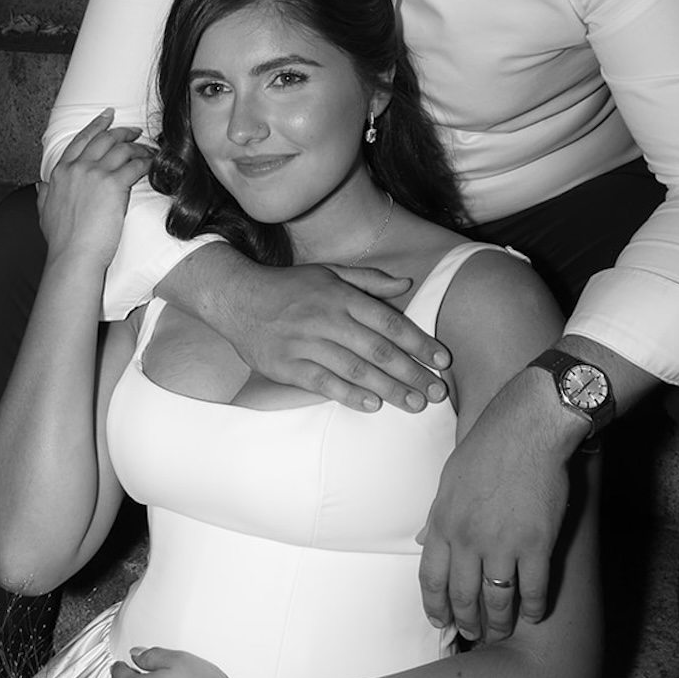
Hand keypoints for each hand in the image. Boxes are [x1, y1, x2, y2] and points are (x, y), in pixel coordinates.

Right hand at [37, 109, 151, 267]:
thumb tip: (42, 185)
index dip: (96, 126)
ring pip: (121, 149)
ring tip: (148, 150)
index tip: (107, 116)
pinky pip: (135, 165)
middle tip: (135, 130)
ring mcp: (95, 174)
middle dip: (121, 131)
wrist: (74, 255)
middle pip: (104, 139)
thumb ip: (44, 194)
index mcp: (60, 172)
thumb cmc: (61, 240)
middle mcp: (77, 168)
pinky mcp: (114, 185)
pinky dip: (146, 162)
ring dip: (138, 147)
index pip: (81, 140)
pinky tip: (153, 164)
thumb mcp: (44, 212)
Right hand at [223, 259, 451, 412]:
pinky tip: (373, 405)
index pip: (389, 322)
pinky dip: (350, 395)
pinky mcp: (286, 365)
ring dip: (390, 389)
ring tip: (415, 404)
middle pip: (378, 350)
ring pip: (355, 370)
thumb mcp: (329, 272)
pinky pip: (323, 383)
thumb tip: (407, 282)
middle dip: (413, 373)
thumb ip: (369, 280)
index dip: (419, 342)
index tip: (442, 360)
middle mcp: (326, 318)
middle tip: (438, 392)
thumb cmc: (290, 287)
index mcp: (341, 295)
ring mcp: (305, 343)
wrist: (236, 298)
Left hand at [416, 373, 575, 641]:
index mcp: (444, 523)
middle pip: (463, 596)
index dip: (434, 606)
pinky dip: (533, 608)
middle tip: (471, 634)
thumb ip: (437, 516)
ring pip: (498, 600)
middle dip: (466, 622)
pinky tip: (533, 615)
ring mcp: (504, 544)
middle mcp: (469, 540)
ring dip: (499, 623)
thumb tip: (423, 542)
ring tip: (501, 633)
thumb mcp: (449, 480)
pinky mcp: (537, 544)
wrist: (528, 428)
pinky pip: (534, 589)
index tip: (439, 621)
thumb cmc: (486, 448)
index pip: (431, 579)